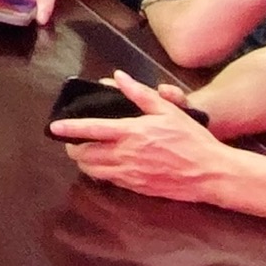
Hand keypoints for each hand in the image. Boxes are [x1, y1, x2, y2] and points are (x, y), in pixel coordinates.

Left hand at [49, 71, 236, 201]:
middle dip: (74, 148)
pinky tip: (103, 167)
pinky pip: (110, 181)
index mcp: (132, 133)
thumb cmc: (190, 138)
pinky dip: (100, 174)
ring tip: (84, 153)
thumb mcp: (168, 110)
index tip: (54, 127)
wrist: (210, 173)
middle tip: (71, 141)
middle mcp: (127, 156)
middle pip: (87, 155)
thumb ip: (140, 94)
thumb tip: (119, 77)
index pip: (92, 130)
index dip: (71, 128)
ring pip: (95, 171)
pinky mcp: (138, 188)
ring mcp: (131, 175)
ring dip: (84, 162)